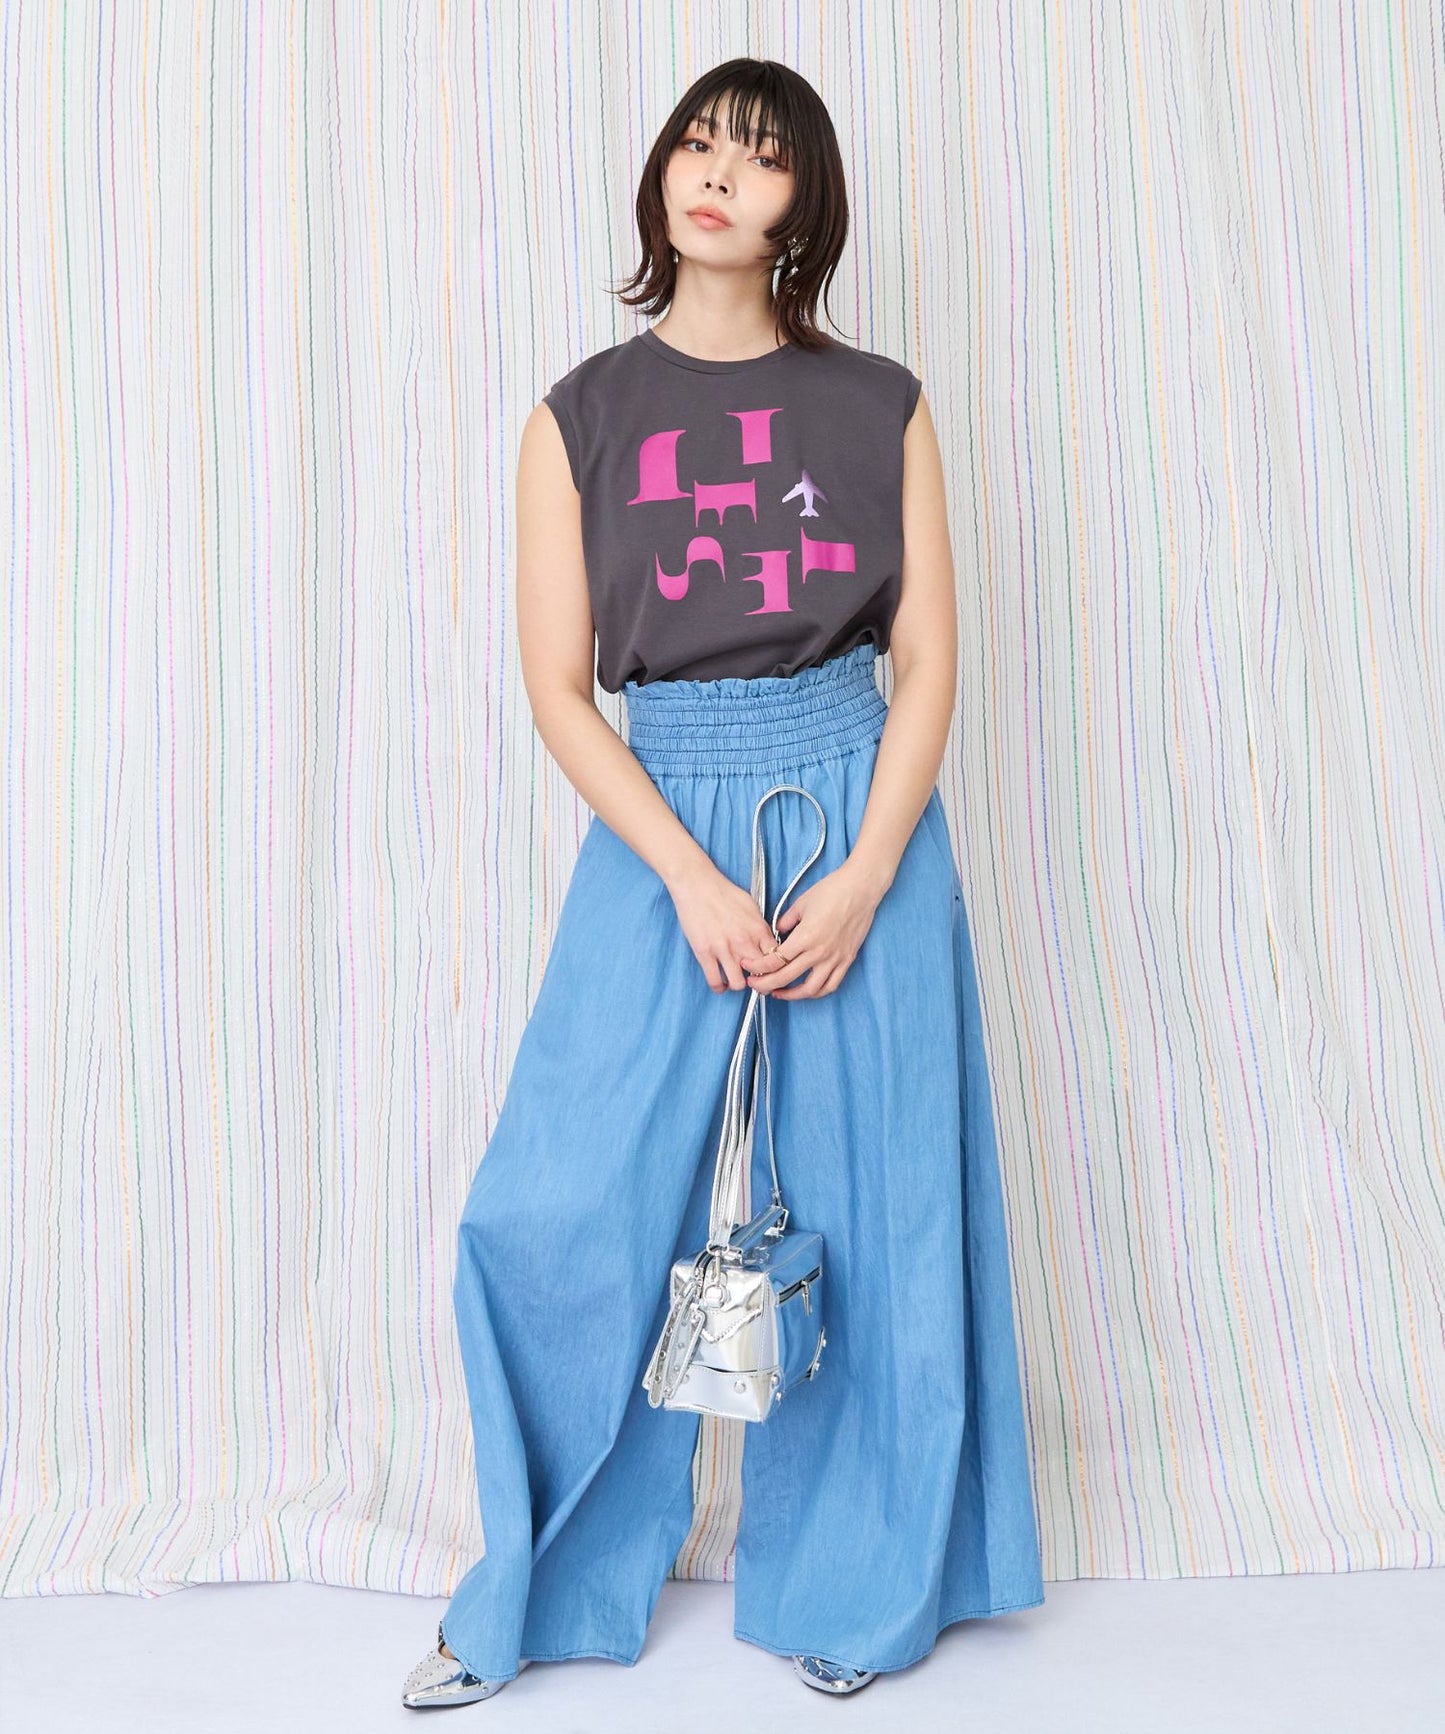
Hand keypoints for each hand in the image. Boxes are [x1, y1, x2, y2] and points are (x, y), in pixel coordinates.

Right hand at [666, 858, 791, 992]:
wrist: (697, 884)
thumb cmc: (722, 891)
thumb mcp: (751, 905)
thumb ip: (759, 926)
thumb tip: (765, 941)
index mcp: (758, 929)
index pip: (776, 959)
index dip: (774, 969)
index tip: (769, 972)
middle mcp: (743, 941)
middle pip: (761, 976)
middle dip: (760, 982)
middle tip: (755, 982)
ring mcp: (723, 949)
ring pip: (739, 984)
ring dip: (738, 984)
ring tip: (735, 980)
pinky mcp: (704, 953)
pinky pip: (715, 981)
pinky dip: (719, 987)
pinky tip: (720, 983)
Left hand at [738, 859, 884, 999]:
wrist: (861, 888)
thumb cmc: (833, 890)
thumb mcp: (801, 903)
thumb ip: (785, 921)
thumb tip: (777, 932)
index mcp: (805, 936)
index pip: (774, 960)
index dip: (757, 966)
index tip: (748, 966)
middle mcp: (819, 951)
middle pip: (786, 978)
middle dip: (766, 984)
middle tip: (755, 985)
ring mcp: (835, 958)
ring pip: (810, 989)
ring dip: (791, 995)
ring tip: (778, 992)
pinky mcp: (847, 960)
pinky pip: (831, 985)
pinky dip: (816, 992)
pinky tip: (806, 990)